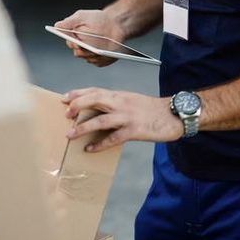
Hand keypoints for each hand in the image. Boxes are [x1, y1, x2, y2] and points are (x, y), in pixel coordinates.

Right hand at [54, 9, 125, 66]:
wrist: (113, 24)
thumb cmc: (96, 19)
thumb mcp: (82, 16)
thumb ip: (70, 21)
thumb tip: (57, 25)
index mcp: (72, 37)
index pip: (70, 43)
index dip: (73, 43)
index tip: (77, 43)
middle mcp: (79, 48)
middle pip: (79, 53)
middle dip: (84, 51)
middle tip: (90, 49)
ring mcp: (89, 55)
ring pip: (88, 58)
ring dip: (94, 55)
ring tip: (100, 51)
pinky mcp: (99, 61)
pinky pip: (99, 63)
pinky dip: (102, 59)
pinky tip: (107, 54)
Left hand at [63, 88, 182, 151]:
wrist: (174, 114)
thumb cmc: (151, 108)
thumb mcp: (130, 100)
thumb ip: (114, 103)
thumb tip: (97, 109)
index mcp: (118, 95)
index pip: (94, 90)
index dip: (78, 93)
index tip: (64, 98)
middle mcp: (120, 103)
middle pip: (94, 100)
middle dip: (77, 106)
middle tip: (65, 114)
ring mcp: (127, 117)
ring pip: (100, 120)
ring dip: (83, 127)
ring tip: (70, 134)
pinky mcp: (134, 131)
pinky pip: (113, 138)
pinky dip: (100, 144)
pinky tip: (90, 149)